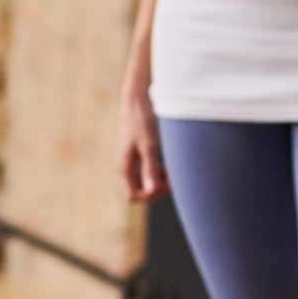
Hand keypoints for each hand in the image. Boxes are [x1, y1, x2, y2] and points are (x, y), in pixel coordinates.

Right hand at [118, 87, 166, 201]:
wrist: (139, 101)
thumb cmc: (142, 121)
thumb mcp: (148, 145)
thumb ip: (150, 168)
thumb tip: (152, 191)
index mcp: (125, 168)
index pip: (132, 196)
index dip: (148, 195)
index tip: (162, 183)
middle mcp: (128, 169)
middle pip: (141, 192)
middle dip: (157, 189)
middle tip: (171, 176)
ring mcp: (135, 163)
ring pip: (147, 184)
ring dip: (161, 182)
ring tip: (172, 170)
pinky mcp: (142, 156)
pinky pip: (151, 174)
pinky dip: (162, 173)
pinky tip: (170, 164)